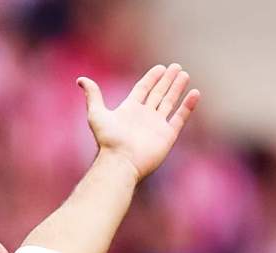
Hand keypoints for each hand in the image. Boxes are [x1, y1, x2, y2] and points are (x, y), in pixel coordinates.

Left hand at [77, 65, 200, 180]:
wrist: (120, 161)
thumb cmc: (108, 140)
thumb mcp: (96, 114)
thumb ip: (92, 95)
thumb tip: (80, 79)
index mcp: (130, 110)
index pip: (143, 89)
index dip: (151, 78)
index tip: (160, 67)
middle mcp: (144, 116)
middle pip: (158, 93)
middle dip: (167, 80)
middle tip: (176, 67)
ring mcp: (157, 126)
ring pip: (169, 103)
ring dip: (177, 89)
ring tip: (184, 75)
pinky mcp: (167, 135)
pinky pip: (180, 118)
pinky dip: (188, 106)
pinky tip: (195, 93)